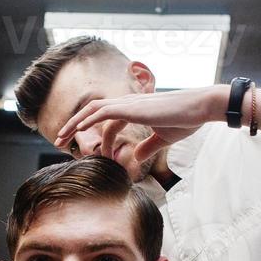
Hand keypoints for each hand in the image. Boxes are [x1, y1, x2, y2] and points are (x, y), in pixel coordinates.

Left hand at [54, 86, 226, 163]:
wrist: (200, 107)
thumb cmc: (186, 119)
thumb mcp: (163, 138)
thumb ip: (148, 146)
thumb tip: (135, 157)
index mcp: (135, 109)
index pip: (106, 120)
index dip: (96, 136)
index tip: (91, 155)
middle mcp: (128, 103)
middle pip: (92, 111)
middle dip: (74, 125)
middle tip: (59, 141)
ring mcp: (129, 103)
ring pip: (92, 110)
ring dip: (74, 123)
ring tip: (60, 138)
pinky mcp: (132, 107)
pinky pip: (103, 112)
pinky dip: (88, 120)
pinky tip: (77, 130)